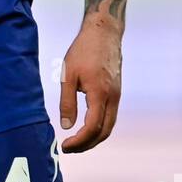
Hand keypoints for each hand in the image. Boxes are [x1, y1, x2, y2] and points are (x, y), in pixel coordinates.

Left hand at [58, 19, 121, 152]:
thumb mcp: (68, 75)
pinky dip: (99, 128)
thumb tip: (67, 126)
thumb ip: (67, 102)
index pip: (92, 127)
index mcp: (99, 93)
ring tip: (76, 142)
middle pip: (104, 132)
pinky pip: (110, 116)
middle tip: (69, 148)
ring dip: (94, 138)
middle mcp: (112, 97)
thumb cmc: (83, 50)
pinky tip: (86, 128)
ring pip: (109, 126)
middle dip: (87, 145)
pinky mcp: (116, 92)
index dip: (79, 141)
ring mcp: (117, 95)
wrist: (104, 32)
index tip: (65, 145)